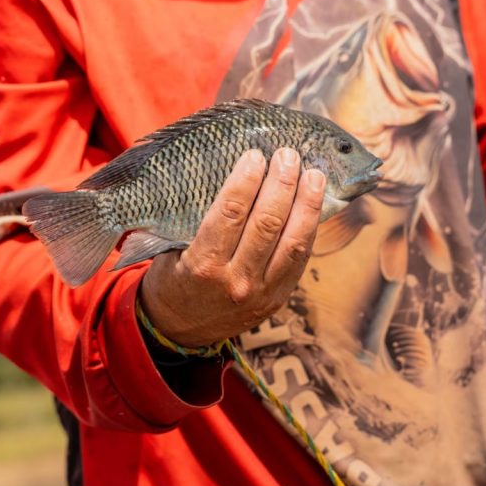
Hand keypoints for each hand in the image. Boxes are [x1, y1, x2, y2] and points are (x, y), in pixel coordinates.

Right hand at [139, 148, 324, 346]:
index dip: (246, 180)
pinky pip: (300, 259)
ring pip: (293, 242)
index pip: (230, 213)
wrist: (181, 330)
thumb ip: (198, 217)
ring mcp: (262, 293)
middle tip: (288, 156)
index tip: (255, 155)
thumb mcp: (170, 248)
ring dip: (307, 204)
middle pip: (267, 223)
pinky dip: (310, 228)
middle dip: (282, 184)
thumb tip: (229, 172)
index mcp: (203, 265)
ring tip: (313, 174)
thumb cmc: (173, 278)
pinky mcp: (279, 298)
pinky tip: (314, 205)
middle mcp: (236, 281)